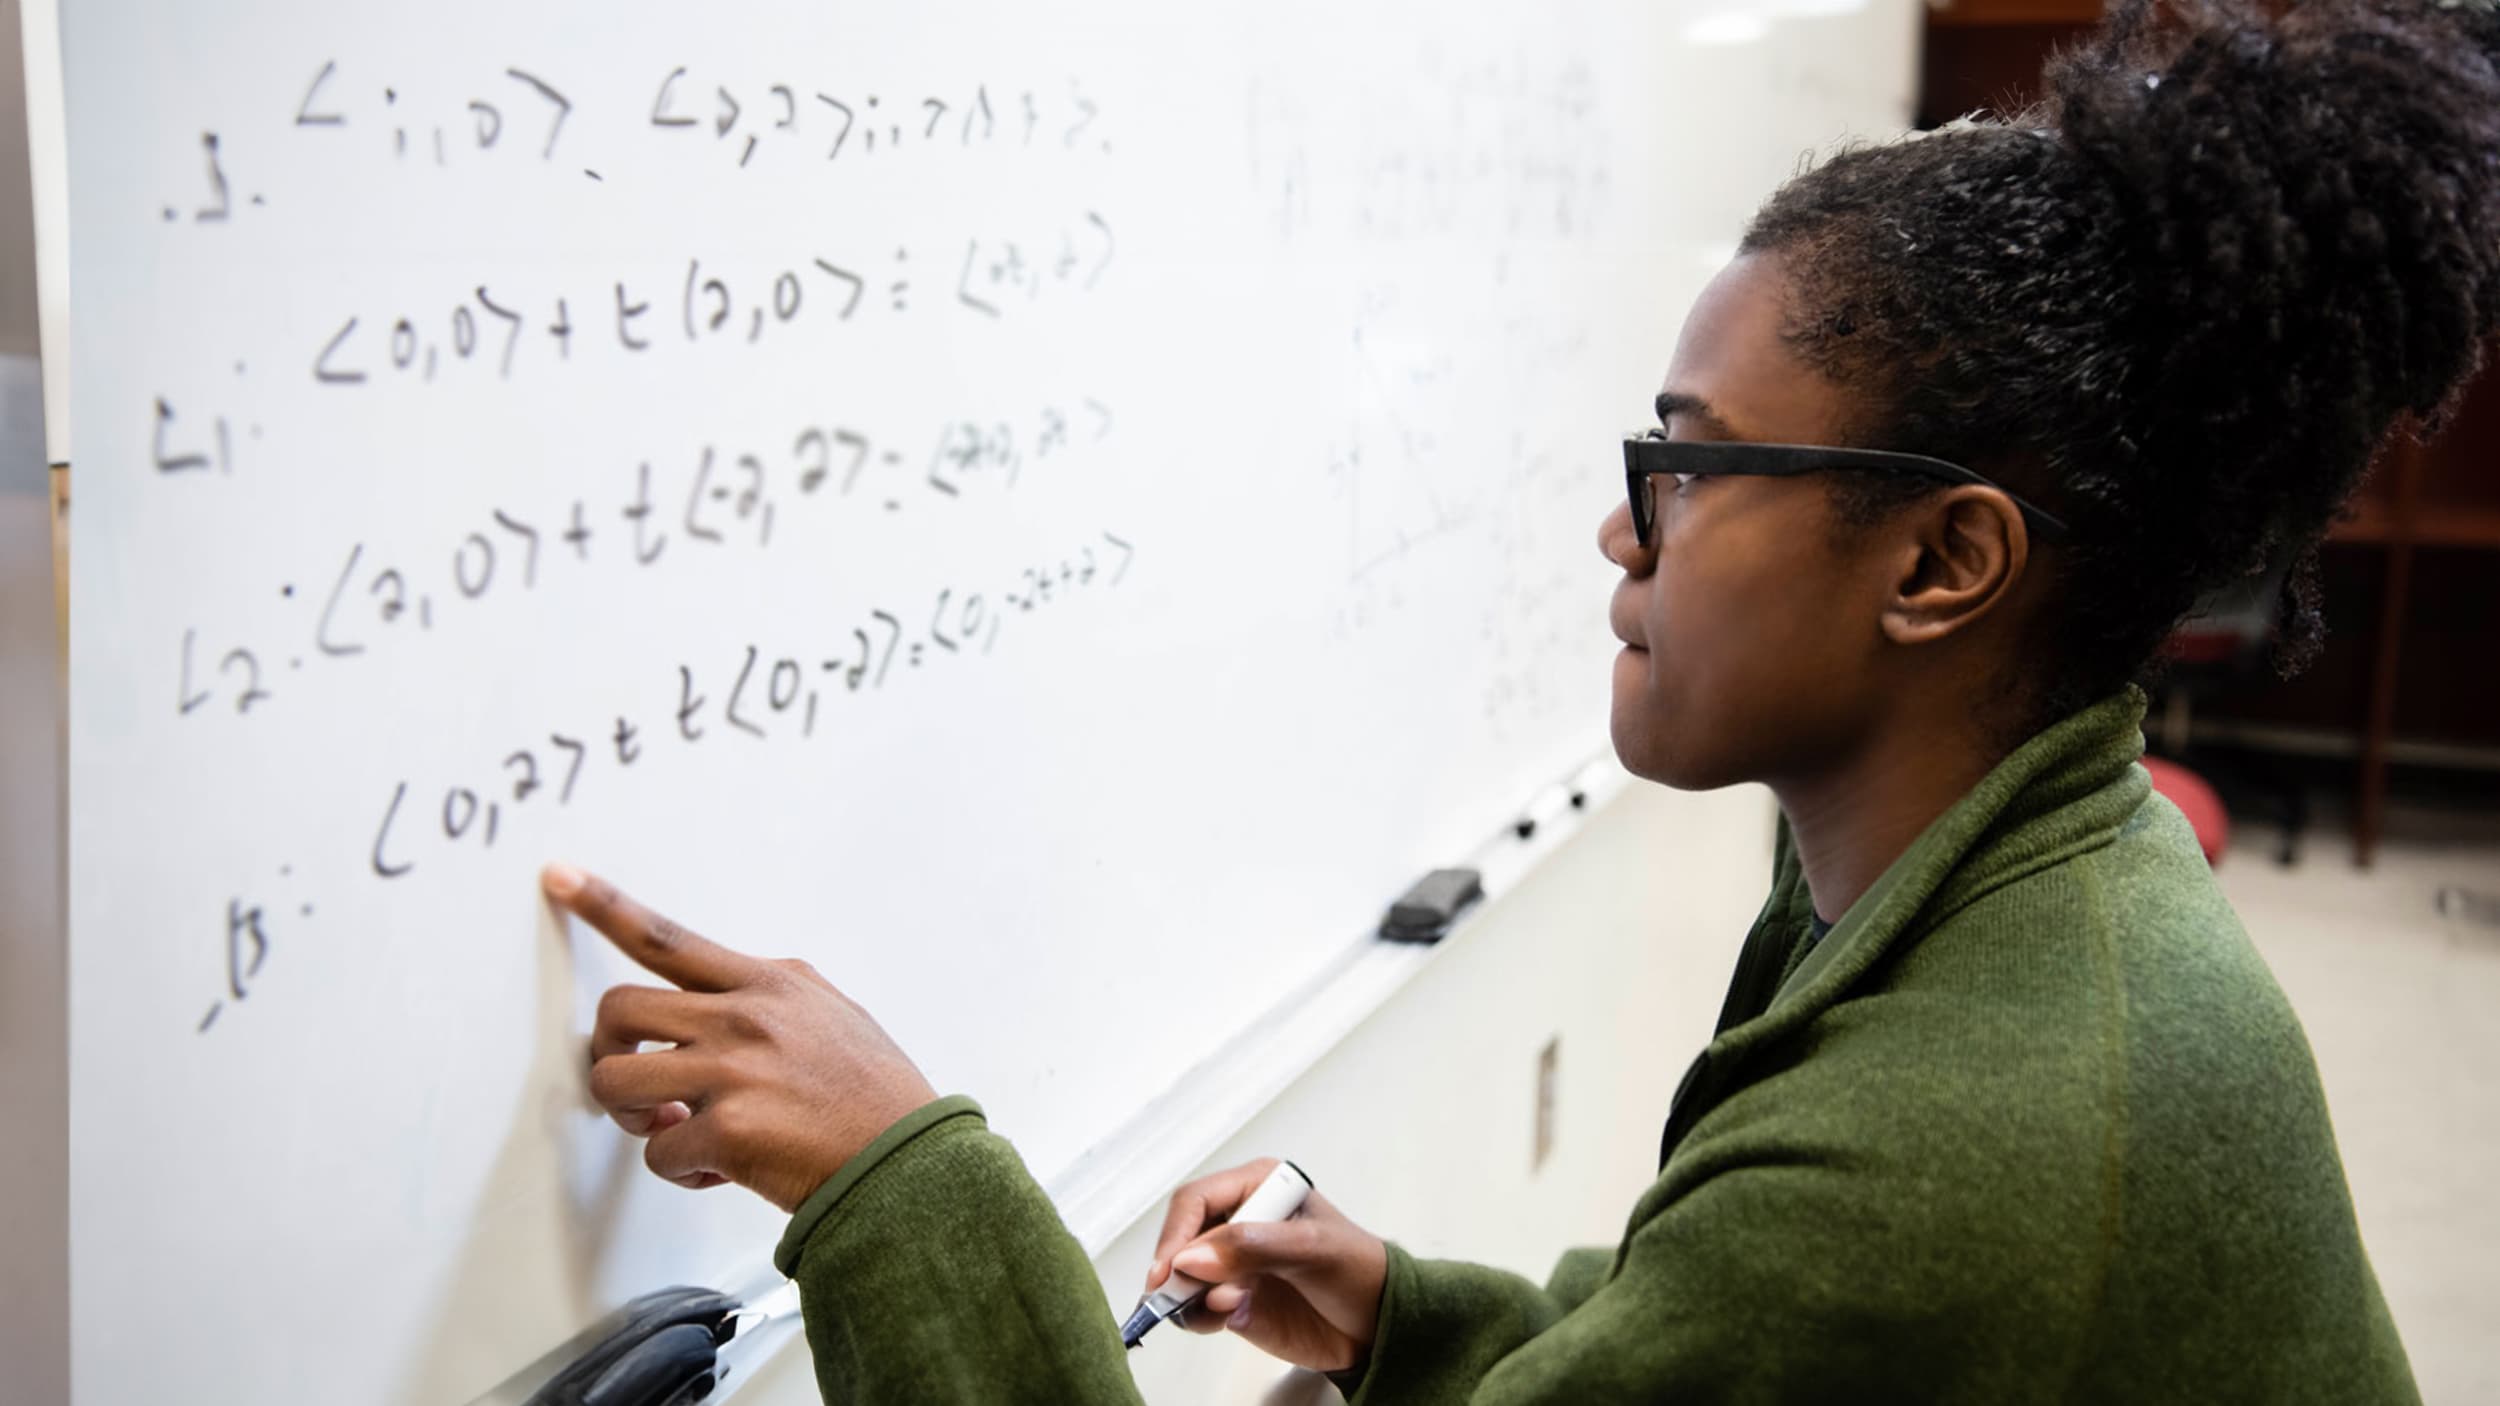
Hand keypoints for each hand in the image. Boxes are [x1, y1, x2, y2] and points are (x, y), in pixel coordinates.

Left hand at [542, 862, 938, 1212]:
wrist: (911, 1165)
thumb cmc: (877, 1101)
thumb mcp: (834, 1017)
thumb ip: (774, 1002)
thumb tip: (724, 1009)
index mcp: (771, 985)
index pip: (670, 939)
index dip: (606, 906)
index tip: (561, 880)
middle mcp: (746, 1016)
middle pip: (619, 1010)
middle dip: (609, 1053)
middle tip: (636, 1086)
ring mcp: (734, 1070)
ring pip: (616, 1081)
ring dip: (633, 1116)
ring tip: (672, 1129)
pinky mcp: (728, 1129)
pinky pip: (659, 1150)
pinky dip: (682, 1169)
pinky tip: (721, 1170)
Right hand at [1146, 1158, 1388, 1373]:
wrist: (1379, 1324)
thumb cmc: (1359, 1269)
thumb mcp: (1311, 1248)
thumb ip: (1252, 1248)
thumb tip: (1193, 1257)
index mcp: (1258, 1188)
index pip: (1197, 1199)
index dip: (1178, 1233)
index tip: (1170, 1268)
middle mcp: (1239, 1222)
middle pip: (1182, 1238)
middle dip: (1177, 1268)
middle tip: (1179, 1294)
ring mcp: (1233, 1264)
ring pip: (1182, 1277)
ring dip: (1189, 1296)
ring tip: (1223, 1307)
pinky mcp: (1232, 1300)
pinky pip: (1197, 1308)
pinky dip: (1200, 1316)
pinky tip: (1226, 1317)